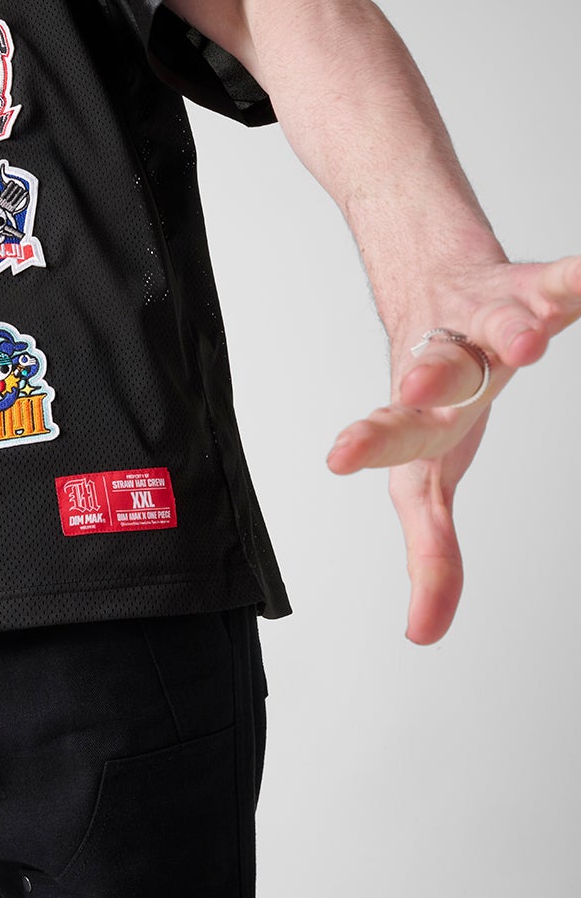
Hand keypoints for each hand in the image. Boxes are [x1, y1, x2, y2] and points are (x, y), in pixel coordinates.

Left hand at [325, 255, 580, 643]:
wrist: (424, 261)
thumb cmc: (434, 382)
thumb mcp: (428, 466)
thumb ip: (429, 549)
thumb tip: (421, 636)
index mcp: (424, 416)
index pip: (399, 448)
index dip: (374, 451)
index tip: (340, 458)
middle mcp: (448, 364)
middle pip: (435, 372)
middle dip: (429, 379)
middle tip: (415, 383)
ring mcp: (485, 320)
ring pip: (496, 320)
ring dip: (510, 331)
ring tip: (527, 343)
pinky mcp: (526, 284)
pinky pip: (555, 283)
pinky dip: (575, 282)